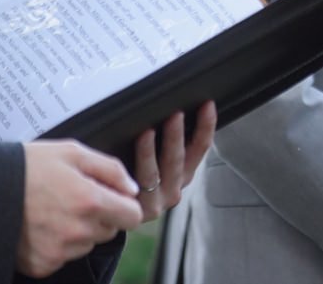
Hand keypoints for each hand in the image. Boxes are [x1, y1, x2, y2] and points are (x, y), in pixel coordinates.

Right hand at [18, 140, 141, 277]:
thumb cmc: (28, 166)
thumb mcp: (73, 152)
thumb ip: (111, 169)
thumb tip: (132, 189)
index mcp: (90, 201)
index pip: (133, 217)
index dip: (125, 206)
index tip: (113, 198)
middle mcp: (77, 231)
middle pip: (110, 231)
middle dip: (101, 216)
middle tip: (74, 199)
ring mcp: (58, 251)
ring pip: (87, 244)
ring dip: (79, 231)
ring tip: (53, 210)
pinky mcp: (40, 265)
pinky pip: (63, 257)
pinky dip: (56, 245)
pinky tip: (40, 226)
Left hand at [132, 100, 217, 221]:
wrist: (115, 217)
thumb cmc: (136, 182)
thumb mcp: (160, 166)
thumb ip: (166, 145)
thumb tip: (171, 113)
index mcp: (184, 175)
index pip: (200, 148)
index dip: (206, 126)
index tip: (207, 105)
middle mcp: (174, 189)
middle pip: (179, 159)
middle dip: (177, 134)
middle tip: (176, 113)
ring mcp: (156, 202)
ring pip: (155, 173)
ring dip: (151, 150)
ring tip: (148, 130)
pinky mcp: (137, 210)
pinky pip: (136, 184)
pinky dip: (137, 165)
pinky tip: (129, 152)